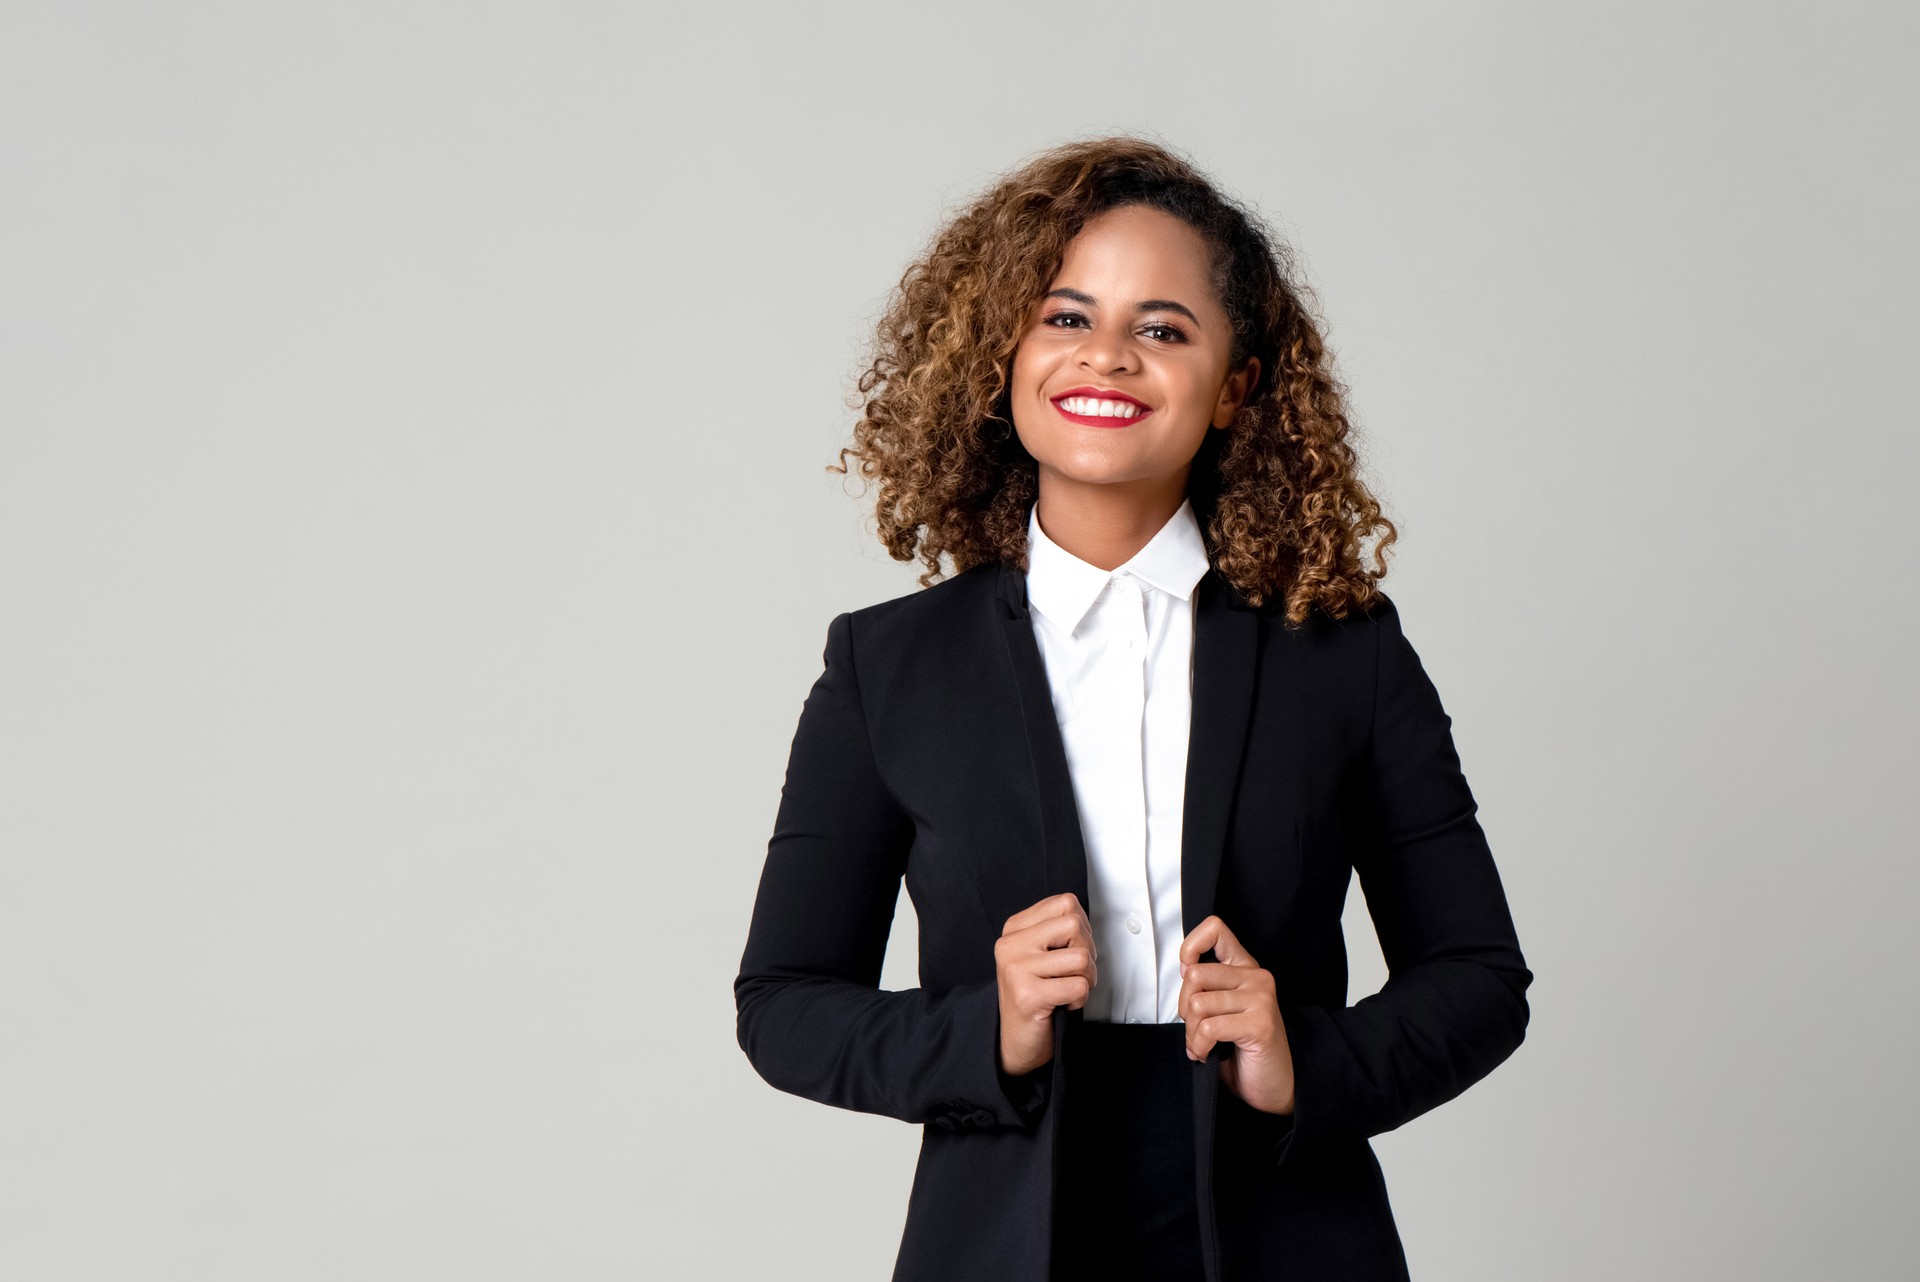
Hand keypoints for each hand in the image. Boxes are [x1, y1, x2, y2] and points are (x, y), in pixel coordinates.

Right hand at [994, 892, 1096, 1076]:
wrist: (1015, 1042)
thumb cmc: (1035, 995)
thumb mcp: (1038, 953)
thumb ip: (1055, 930)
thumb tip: (1085, 920)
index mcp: (1014, 929)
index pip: (1065, 903)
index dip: (1082, 928)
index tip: (1071, 949)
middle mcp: (1011, 945)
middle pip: (1074, 924)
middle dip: (1087, 951)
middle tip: (1074, 971)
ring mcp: (1017, 969)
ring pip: (1081, 957)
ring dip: (1086, 979)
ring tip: (1067, 989)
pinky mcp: (1028, 996)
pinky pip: (1079, 987)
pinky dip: (1080, 1000)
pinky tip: (1062, 1004)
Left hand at [1178, 915, 1294, 1114]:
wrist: (1273, 1086)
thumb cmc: (1243, 1049)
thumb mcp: (1221, 1009)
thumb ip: (1206, 986)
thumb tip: (1184, 968)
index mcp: (1245, 968)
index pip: (1215, 928)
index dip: (1190, 947)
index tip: (1186, 973)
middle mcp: (1256, 978)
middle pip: (1194, 975)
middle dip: (1184, 1008)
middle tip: (1195, 1028)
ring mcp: (1261, 999)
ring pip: (1198, 1004)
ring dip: (1191, 1033)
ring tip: (1201, 1044)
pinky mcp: (1260, 1024)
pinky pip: (1210, 1027)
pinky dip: (1199, 1046)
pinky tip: (1207, 1054)